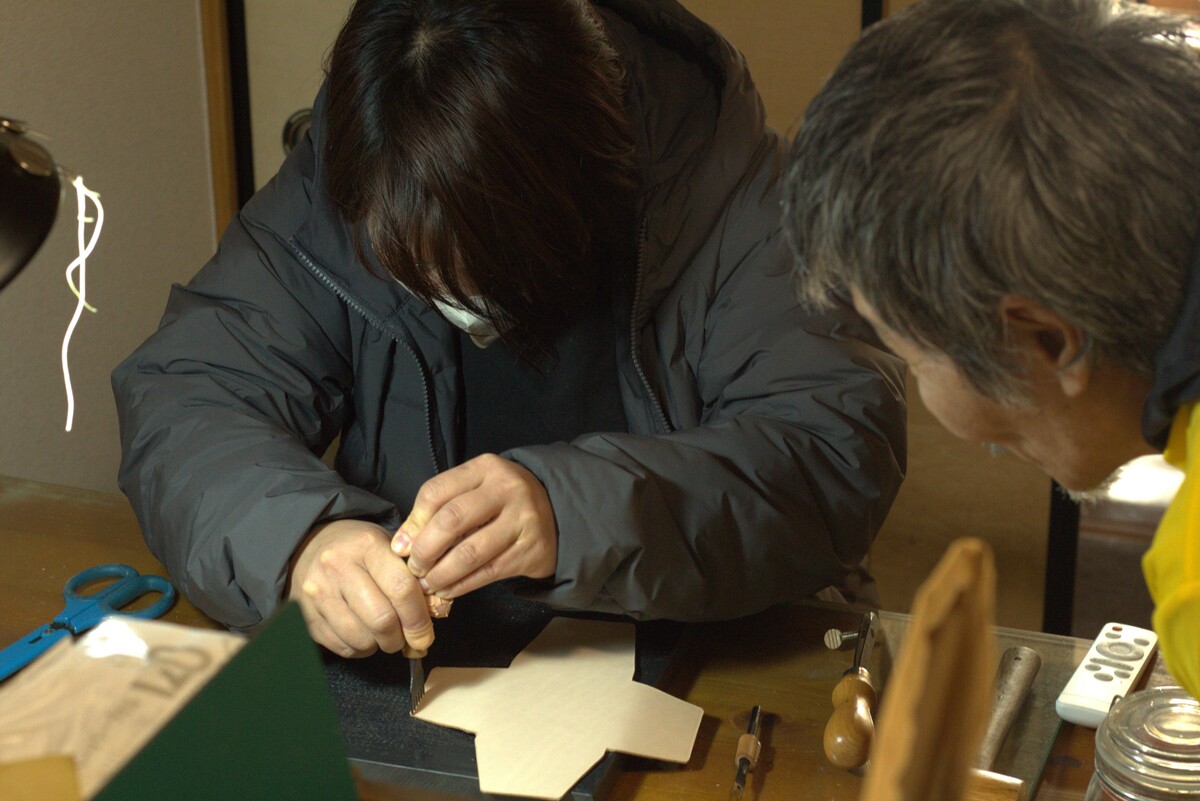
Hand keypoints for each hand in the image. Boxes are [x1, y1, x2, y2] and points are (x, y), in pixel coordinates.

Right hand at [287, 519, 432, 657]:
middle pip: (381, 619)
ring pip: (361, 638)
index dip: (418, 619)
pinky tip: (364, 635)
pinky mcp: (306, 616)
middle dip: (400, 638)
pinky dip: (361, 648)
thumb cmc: (358, 550)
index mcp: (367, 545)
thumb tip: (433, 614)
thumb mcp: (387, 547)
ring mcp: (318, 593)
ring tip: (384, 634)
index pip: (401, 588)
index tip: (425, 635)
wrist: (308, 547)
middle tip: (406, 639)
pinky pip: (343, 647)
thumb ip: (411, 577)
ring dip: (380, 645)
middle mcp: (338, 567)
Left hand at [392, 454, 557, 599]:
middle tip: (414, 567)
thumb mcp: (474, 491)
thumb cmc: (503, 503)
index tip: (401, 546)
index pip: (437, 492)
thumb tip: (401, 544)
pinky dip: (461, 585)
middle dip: (425, 549)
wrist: (557, 514)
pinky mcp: (532, 550)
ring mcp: (524, 520)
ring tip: (427, 583)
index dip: (413, 522)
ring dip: (441, 573)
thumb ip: (439, 509)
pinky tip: (447, 590)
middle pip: (451, 520)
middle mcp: (508, 489)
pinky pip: (488, 572)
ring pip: (469, 552)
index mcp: (486, 468)